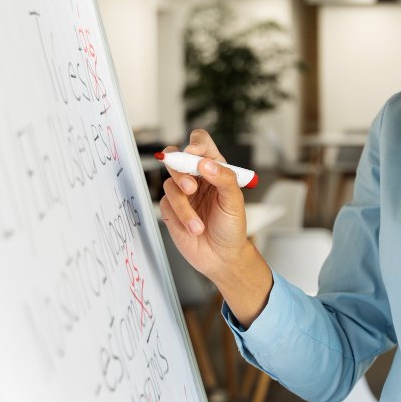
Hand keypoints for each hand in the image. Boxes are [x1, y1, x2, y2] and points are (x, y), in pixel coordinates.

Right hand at [159, 129, 249, 280]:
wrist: (222, 257)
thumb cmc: (232, 227)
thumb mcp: (235, 201)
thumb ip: (224, 178)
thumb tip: (206, 163)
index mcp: (215, 168)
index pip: (201, 144)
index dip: (195, 144)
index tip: (194, 155)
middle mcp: (196, 177)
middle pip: (177, 157)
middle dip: (181, 170)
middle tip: (191, 187)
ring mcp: (182, 193)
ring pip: (170, 182)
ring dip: (184, 204)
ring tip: (199, 224)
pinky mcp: (171, 209)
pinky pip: (165, 202)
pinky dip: (180, 215)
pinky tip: (193, 227)